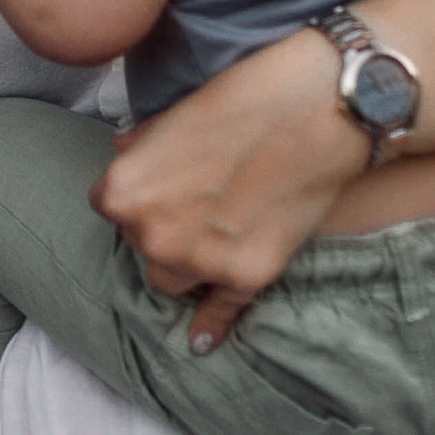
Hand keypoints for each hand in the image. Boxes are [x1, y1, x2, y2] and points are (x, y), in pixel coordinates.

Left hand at [90, 29, 367, 352]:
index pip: (109, 206)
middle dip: (161, 223)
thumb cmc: (248, 94)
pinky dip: (210, 324)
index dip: (139, 191)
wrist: (325, 107)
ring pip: (171, 279)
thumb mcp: (180, 111)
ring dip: (185, 261)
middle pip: (141, 244)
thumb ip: (145, 145)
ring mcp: (200, 262)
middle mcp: (152, 236)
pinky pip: (218, 312)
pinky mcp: (248, 276)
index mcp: (122, 192)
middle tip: (197, 195)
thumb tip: (123, 152)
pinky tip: (200, 341)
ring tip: (215, 230)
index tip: (164, 179)